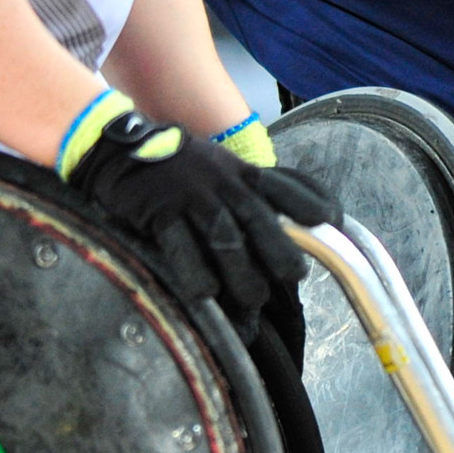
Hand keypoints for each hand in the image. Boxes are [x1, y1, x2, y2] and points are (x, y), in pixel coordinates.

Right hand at [63, 102, 340, 322]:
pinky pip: (181, 247)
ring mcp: (192, 196)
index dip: (311, 202)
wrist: (120, 151)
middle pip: (259, 219)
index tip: (333, 221)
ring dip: (241, 274)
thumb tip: (304, 217)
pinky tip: (204, 295)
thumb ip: (259, 188)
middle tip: (293, 277)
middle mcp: (223, 182)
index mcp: (243, 172)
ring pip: (225, 239)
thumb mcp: (224, 168)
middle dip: (279, 250)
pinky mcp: (160, 212)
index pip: (286, 184)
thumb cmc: (182, 169)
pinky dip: (194, 273)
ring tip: (253, 301)